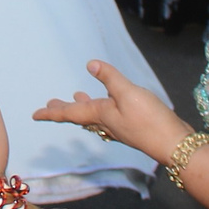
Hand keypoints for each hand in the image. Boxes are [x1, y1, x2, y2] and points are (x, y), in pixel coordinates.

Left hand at [34, 59, 194, 161]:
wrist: (174, 144)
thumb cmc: (150, 120)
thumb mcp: (128, 93)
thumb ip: (110, 78)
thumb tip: (91, 64)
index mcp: (100, 115)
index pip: (69, 113)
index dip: (52, 112)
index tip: (35, 115)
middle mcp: (106, 123)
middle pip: (79, 115)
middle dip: (63, 109)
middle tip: (49, 104)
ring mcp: (119, 126)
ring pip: (94, 116)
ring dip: (82, 107)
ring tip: (76, 96)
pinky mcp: (132, 127)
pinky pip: (109, 117)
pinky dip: (102, 108)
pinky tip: (108, 104)